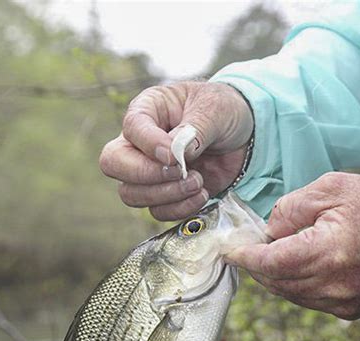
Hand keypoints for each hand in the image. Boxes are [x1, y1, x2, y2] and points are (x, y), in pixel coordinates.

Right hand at [99, 81, 252, 220]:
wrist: (244, 137)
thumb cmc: (223, 111)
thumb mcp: (215, 109)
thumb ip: (196, 129)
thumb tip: (177, 154)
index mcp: (148, 110)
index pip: (131, 128)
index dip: (149, 144)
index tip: (175, 155)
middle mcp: (140, 143)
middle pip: (114, 165)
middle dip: (146, 175)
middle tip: (181, 172)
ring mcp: (149, 171)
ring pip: (132, 194)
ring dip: (166, 195)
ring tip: (198, 182)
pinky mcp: (165, 194)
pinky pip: (158, 211)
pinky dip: (180, 209)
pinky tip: (202, 194)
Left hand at [225, 173, 359, 319]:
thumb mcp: (330, 188)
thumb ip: (289, 209)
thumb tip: (266, 233)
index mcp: (330, 253)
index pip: (271, 263)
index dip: (245, 257)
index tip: (229, 249)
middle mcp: (335, 285)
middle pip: (276, 282)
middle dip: (256, 266)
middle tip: (247, 247)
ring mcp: (343, 303)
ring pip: (290, 295)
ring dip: (275, 276)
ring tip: (273, 253)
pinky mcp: (350, 311)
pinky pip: (309, 301)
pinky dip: (296, 285)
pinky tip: (297, 266)